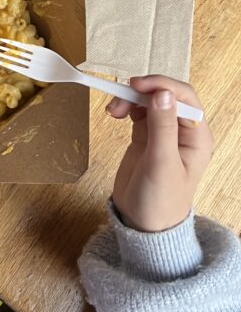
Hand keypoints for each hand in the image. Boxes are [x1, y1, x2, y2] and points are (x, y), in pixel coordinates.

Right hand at [107, 76, 213, 231]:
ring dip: (130, 98)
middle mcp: (182, 131)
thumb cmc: (160, 201)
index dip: (161, 86)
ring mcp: (163, 133)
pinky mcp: (146, 137)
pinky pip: (136, 111)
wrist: (143, 225)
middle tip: (121, 95)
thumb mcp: (161, 164)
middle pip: (165, 95)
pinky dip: (125, 107)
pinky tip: (116, 114)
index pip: (184, 97)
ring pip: (148, 100)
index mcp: (196, 137)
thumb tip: (162, 93)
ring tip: (114, 110)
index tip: (137, 86)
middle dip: (143, 91)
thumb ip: (162, 127)